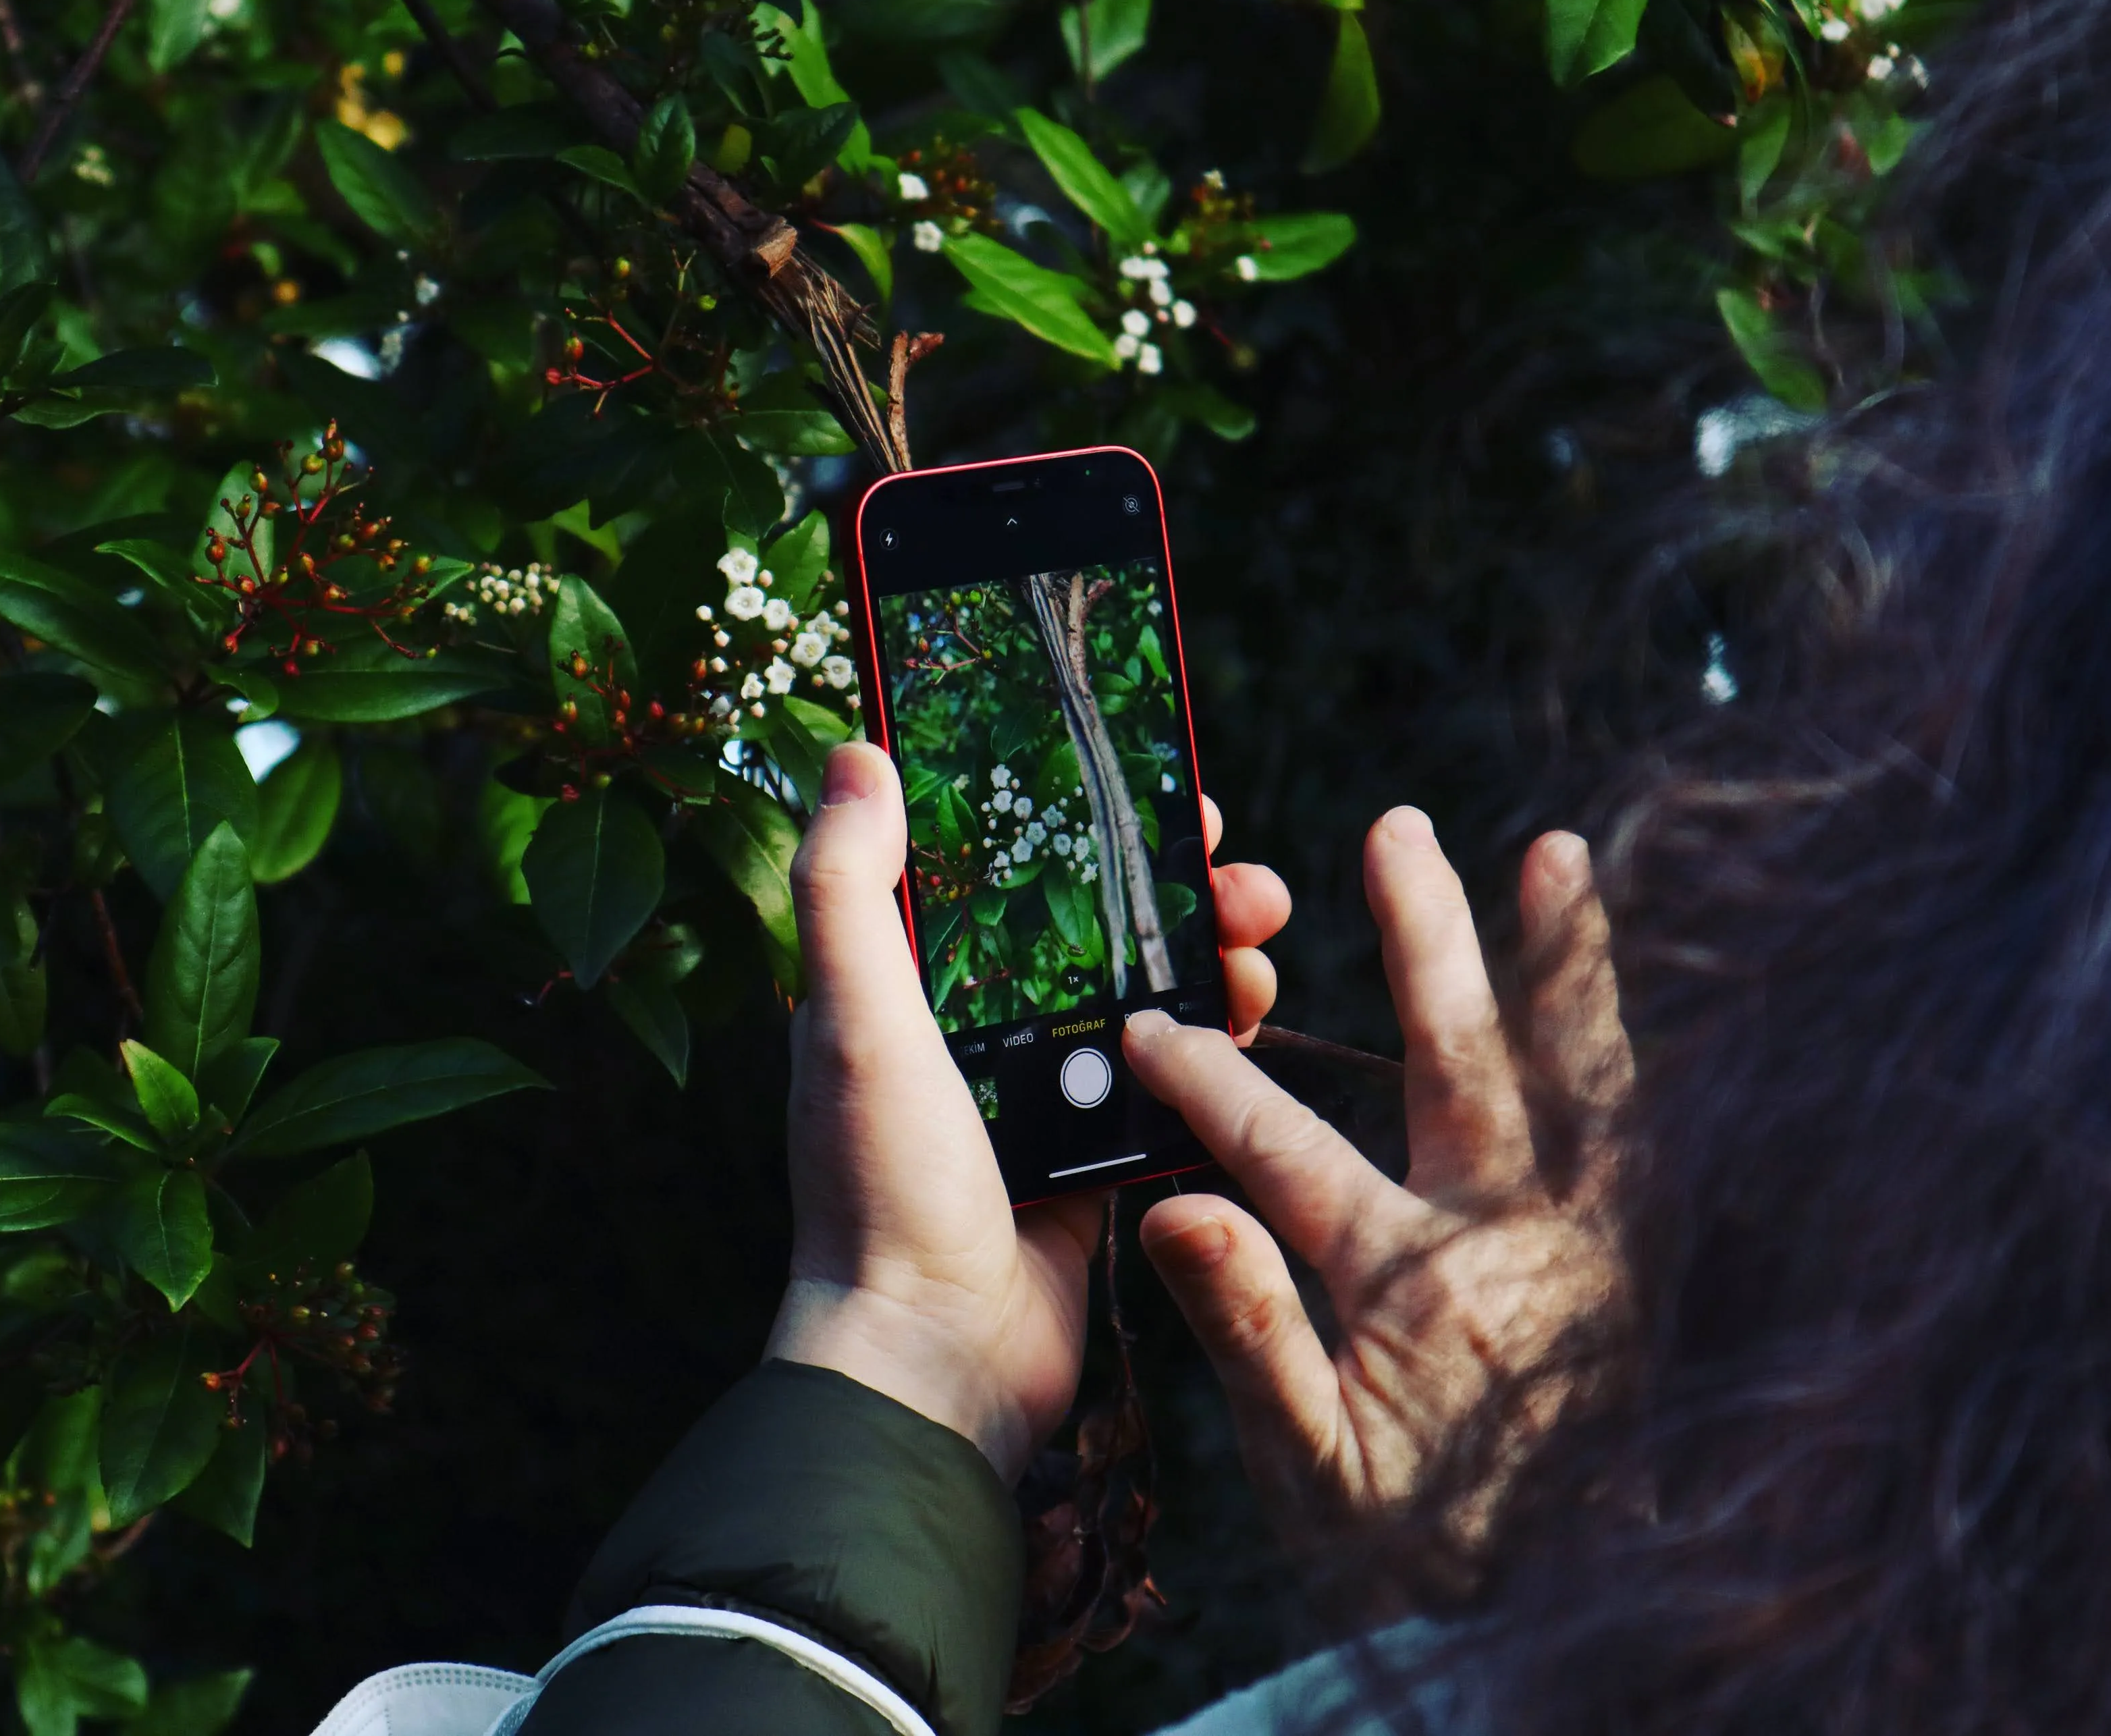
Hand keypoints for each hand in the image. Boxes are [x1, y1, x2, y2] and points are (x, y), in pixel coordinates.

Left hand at [765, 742, 1291, 1481]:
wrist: (935, 1360)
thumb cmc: (881, 1190)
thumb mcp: (853, 1022)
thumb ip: (849, 889)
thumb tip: (855, 749)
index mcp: (904, 991)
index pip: (999, 871)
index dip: (1074, 820)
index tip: (1145, 783)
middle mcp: (971, 1036)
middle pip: (1091, 927)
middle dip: (1171, 888)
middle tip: (1239, 872)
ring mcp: (1040, 1100)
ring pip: (1145, 998)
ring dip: (1210, 958)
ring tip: (1261, 942)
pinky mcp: (1098, 1163)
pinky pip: (1173, 1085)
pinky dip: (1217, 1049)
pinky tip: (1255, 1024)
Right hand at [1123, 809, 1632, 1542]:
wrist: (1593, 1614)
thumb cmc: (1436, 1548)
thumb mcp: (1314, 1472)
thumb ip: (1250, 1334)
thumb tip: (1176, 1209)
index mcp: (1412, 1282)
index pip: (1286, 1149)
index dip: (1210, 1081)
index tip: (1152, 1023)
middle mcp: (1513, 1236)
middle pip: (1463, 1058)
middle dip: (1427, 938)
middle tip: (1399, 830)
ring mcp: (1594, 1239)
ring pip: (1584, 1072)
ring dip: (1568, 960)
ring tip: (1563, 853)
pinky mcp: (1647, 1255)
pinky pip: (1648, 1125)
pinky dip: (1636, 1046)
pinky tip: (1624, 992)